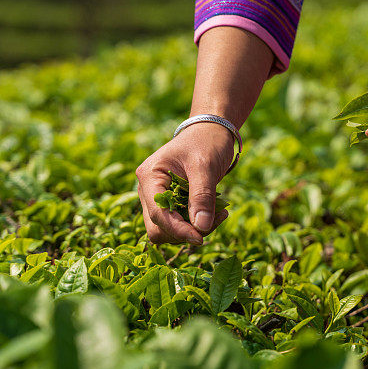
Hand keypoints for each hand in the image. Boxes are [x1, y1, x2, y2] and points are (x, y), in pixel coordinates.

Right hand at [136, 123, 233, 244]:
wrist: (211, 131)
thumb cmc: (206, 142)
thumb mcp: (205, 167)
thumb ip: (202, 196)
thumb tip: (201, 229)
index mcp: (149, 176)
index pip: (158, 213)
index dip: (177, 229)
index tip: (200, 237)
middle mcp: (148, 189)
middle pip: (157, 227)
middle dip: (184, 232)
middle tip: (214, 222)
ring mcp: (157, 197)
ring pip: (167, 230)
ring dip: (193, 229)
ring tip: (220, 213)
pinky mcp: (170, 203)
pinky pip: (179, 224)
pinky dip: (197, 224)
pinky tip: (217, 212)